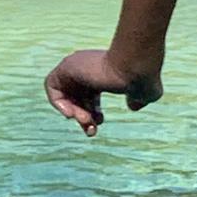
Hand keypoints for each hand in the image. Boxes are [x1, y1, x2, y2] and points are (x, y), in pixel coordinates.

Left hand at [44, 49, 161, 136]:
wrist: (135, 68)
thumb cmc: (142, 79)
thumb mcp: (145, 93)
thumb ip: (138, 99)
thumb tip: (133, 106)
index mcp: (104, 72)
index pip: (89, 95)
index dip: (91, 112)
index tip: (99, 122)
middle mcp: (88, 68)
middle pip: (75, 97)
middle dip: (82, 117)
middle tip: (91, 130)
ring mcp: (77, 66)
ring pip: (65, 94)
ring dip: (73, 113)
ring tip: (84, 121)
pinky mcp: (67, 66)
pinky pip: (51, 86)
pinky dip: (57, 102)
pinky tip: (71, 113)